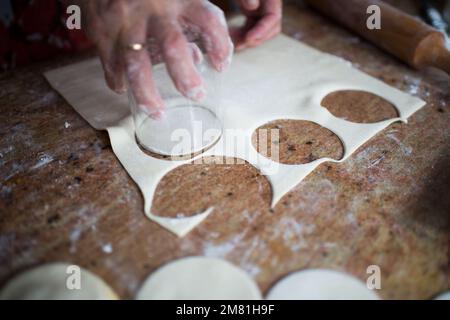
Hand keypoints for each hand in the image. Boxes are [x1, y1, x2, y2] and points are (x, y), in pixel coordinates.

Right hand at [77, 0, 232, 117]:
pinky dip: (118, 81)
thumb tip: (198, 58)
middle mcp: (153, 8)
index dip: (219, 45)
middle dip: (185, 77)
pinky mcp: (102, 29)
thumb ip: (191, 23)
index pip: (208, 20)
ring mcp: (126, 19)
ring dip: (147, 94)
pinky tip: (124, 89)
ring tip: (158, 113)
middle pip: (172, 46)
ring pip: (136, 64)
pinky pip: (111, 64)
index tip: (221, 67)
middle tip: (196, 94)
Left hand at [231, 0, 281, 50]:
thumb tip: (253, 7)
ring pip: (260, 32)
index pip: (273, 18)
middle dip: (256, 39)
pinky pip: (251, 29)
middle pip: (271, 29)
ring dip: (247, 40)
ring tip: (232, 41)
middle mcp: (270, 6)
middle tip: (239, 44)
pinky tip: (230, 35)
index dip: (262, 30)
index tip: (248, 38)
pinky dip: (242, 35)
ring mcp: (262, 11)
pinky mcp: (253, 14)